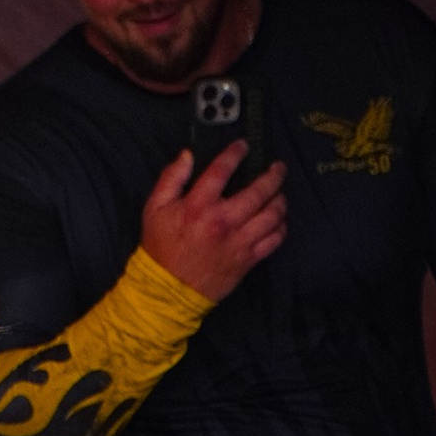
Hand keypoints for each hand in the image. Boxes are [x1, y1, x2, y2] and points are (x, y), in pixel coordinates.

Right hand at [136, 143, 287, 302]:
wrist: (169, 289)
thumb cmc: (161, 246)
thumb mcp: (155, 208)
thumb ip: (171, 178)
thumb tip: (188, 155)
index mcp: (198, 206)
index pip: (222, 171)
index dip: (235, 154)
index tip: (244, 145)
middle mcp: (222, 221)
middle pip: (257, 192)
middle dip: (272, 176)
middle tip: (278, 168)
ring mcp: (238, 242)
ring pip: (271, 216)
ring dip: (280, 201)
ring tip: (280, 194)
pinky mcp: (247, 260)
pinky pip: (273, 241)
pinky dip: (281, 228)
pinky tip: (279, 221)